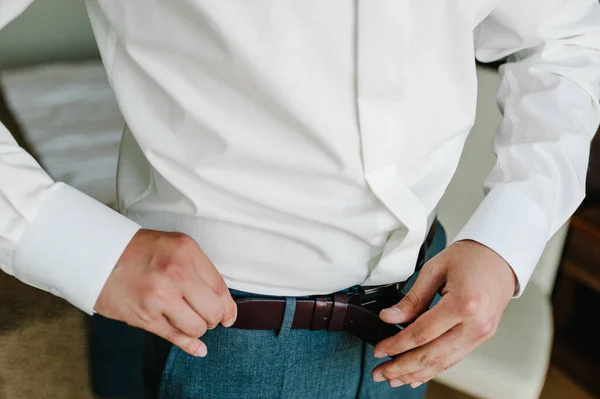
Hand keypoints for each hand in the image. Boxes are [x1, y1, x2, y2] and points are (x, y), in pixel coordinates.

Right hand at [94, 229, 236, 356]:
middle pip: (213, 310)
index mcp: (187, 251)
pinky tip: (198, 348)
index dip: (227, 306)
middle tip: (206, 316)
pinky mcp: (145, 316)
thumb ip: (201, 271)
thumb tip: (226, 306)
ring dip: (197, 328)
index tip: (228, 314)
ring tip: (188, 320)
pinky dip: (190, 345)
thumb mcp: (175, 246)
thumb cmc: (138, 250)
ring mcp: (160, 296)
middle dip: (213, 318)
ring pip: (197, 327)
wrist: (97, 255)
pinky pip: (176, 337)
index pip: (220, 287)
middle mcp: (176, 273)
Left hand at [371, 240, 516, 387]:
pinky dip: (434, 368)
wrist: (501, 256)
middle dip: (402, 367)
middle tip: (380, 373)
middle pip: (432, 355)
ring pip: (443, 362)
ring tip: (393, 378)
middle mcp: (475, 325)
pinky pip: (454, 358)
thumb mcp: (435, 269)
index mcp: (463, 304)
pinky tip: (417, 374)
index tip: (379, 350)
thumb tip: (390, 317)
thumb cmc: (470, 257)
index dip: (396, 345)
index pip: (421, 333)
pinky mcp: (482, 337)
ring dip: (416, 373)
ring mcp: (481, 334)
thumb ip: (412, 298)